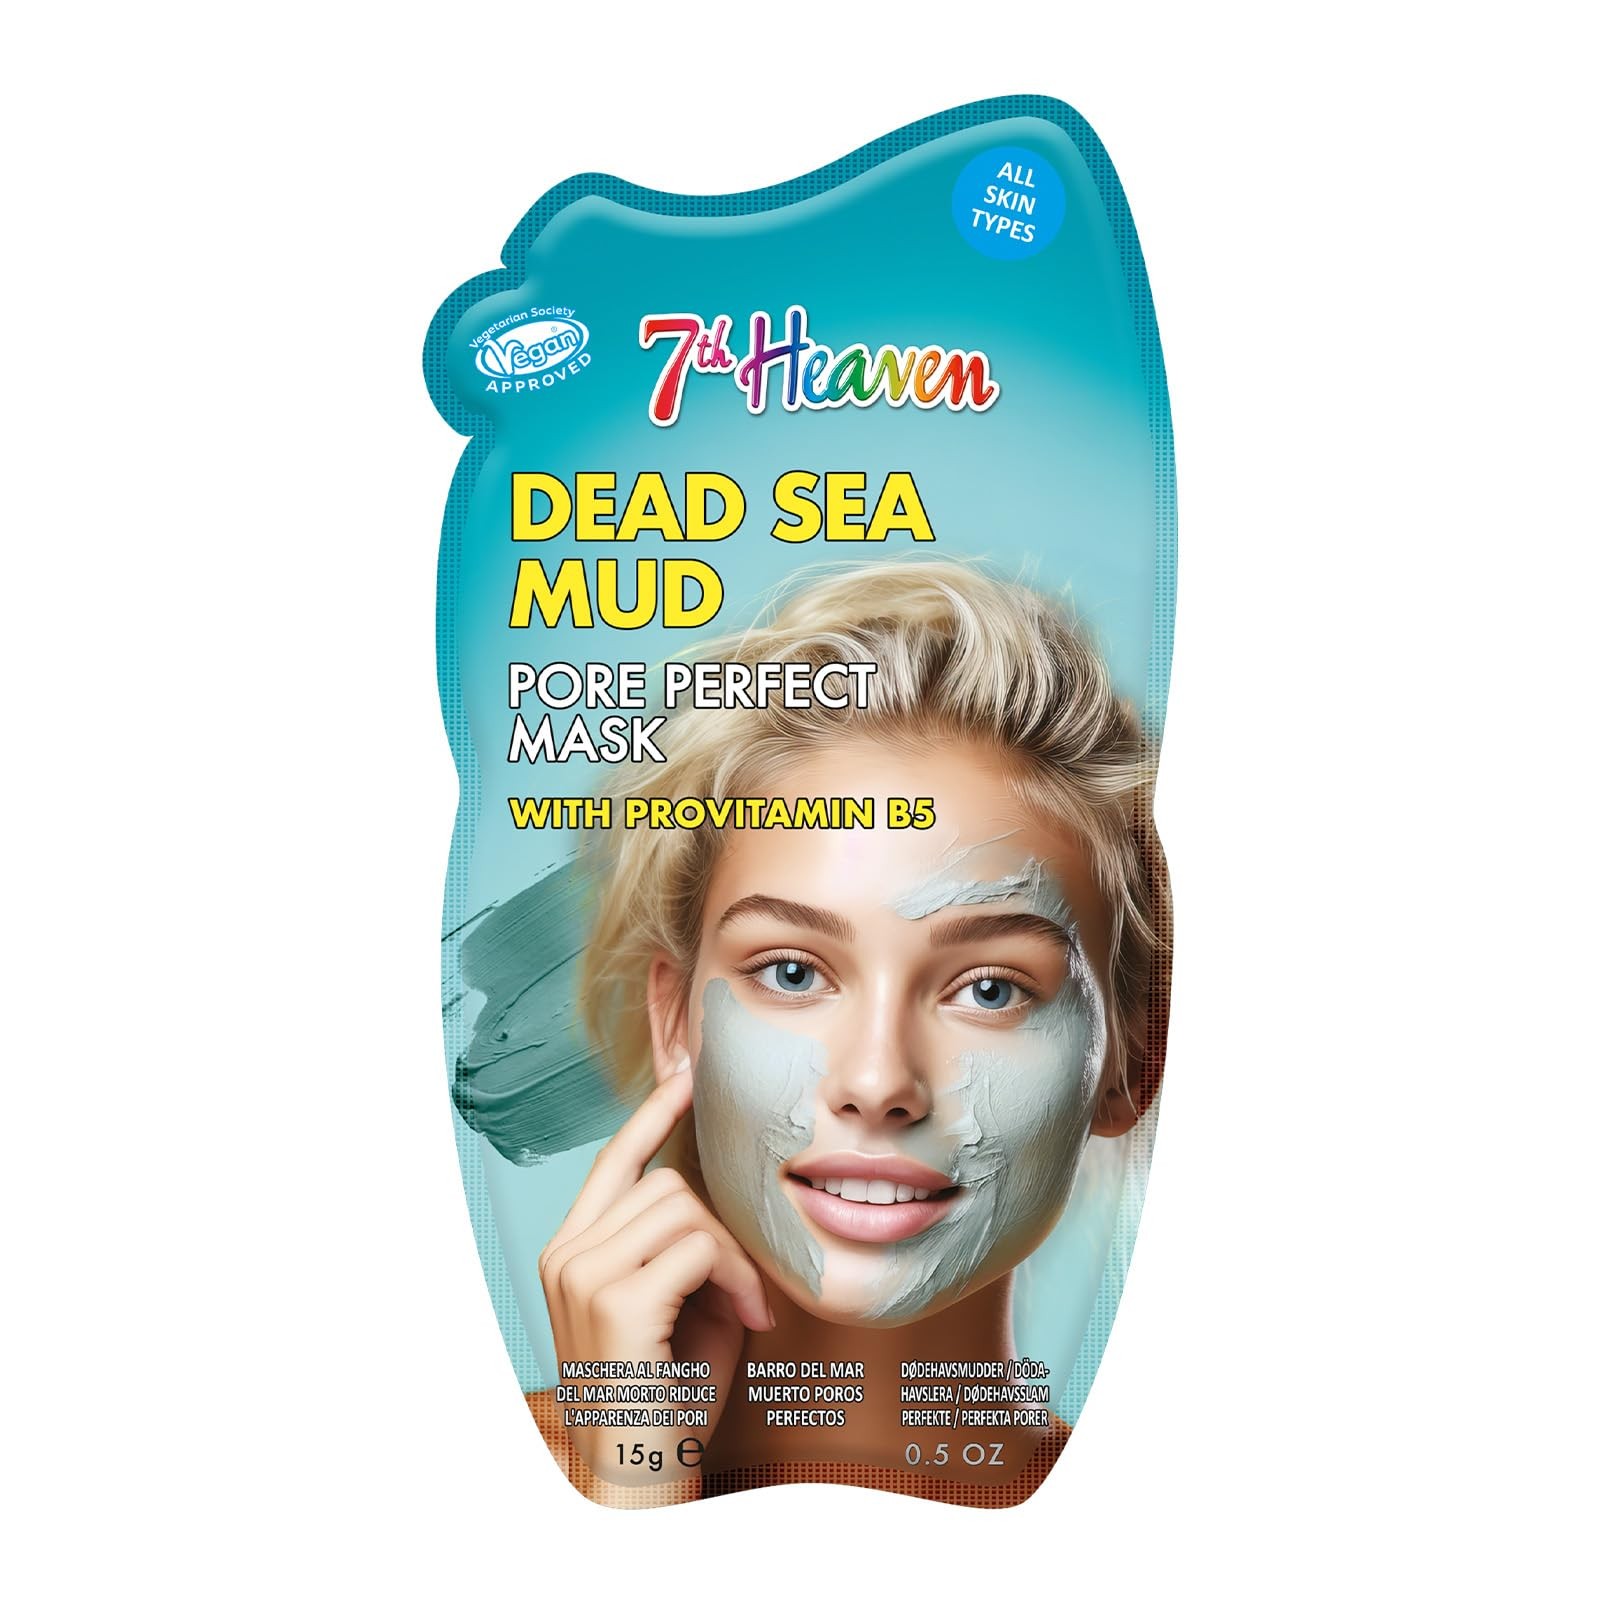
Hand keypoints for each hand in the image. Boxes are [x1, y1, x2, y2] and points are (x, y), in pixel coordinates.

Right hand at [538, 1071, 773, 1484]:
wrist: (639, 1479)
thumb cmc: (667, 1400)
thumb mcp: (680, 1308)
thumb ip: (690, 1249)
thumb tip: (727, 1207)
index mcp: (572, 1252)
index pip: (613, 1162)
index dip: (652, 1116)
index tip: (686, 1078)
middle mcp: (566, 1254)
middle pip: (665, 1183)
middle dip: (721, 1228)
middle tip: (748, 1289)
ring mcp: (582, 1274)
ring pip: (683, 1208)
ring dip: (731, 1256)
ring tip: (747, 1309)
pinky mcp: (613, 1299)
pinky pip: (696, 1244)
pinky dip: (735, 1276)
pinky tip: (749, 1318)